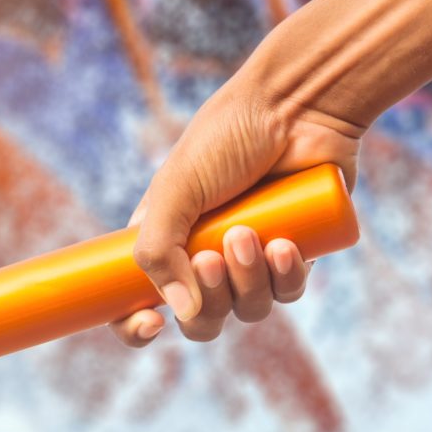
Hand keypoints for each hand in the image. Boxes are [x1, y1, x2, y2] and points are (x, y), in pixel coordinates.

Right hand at [111, 78, 361, 345]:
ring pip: (246, 310)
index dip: (135, 326)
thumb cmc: (226, 137)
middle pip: (199, 320)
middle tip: (211, 257)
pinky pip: (288, 293)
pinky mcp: (295, 254)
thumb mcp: (175, 189)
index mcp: (163, 242)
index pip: (135, 304)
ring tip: (250, 234)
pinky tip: (287, 244)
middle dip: (207, 299)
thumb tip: (183, 314)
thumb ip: (160, 251)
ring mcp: (251, 260)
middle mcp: (203, 257)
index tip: (150, 324)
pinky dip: (285, 277)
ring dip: (247, 282)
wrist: (296, 105)